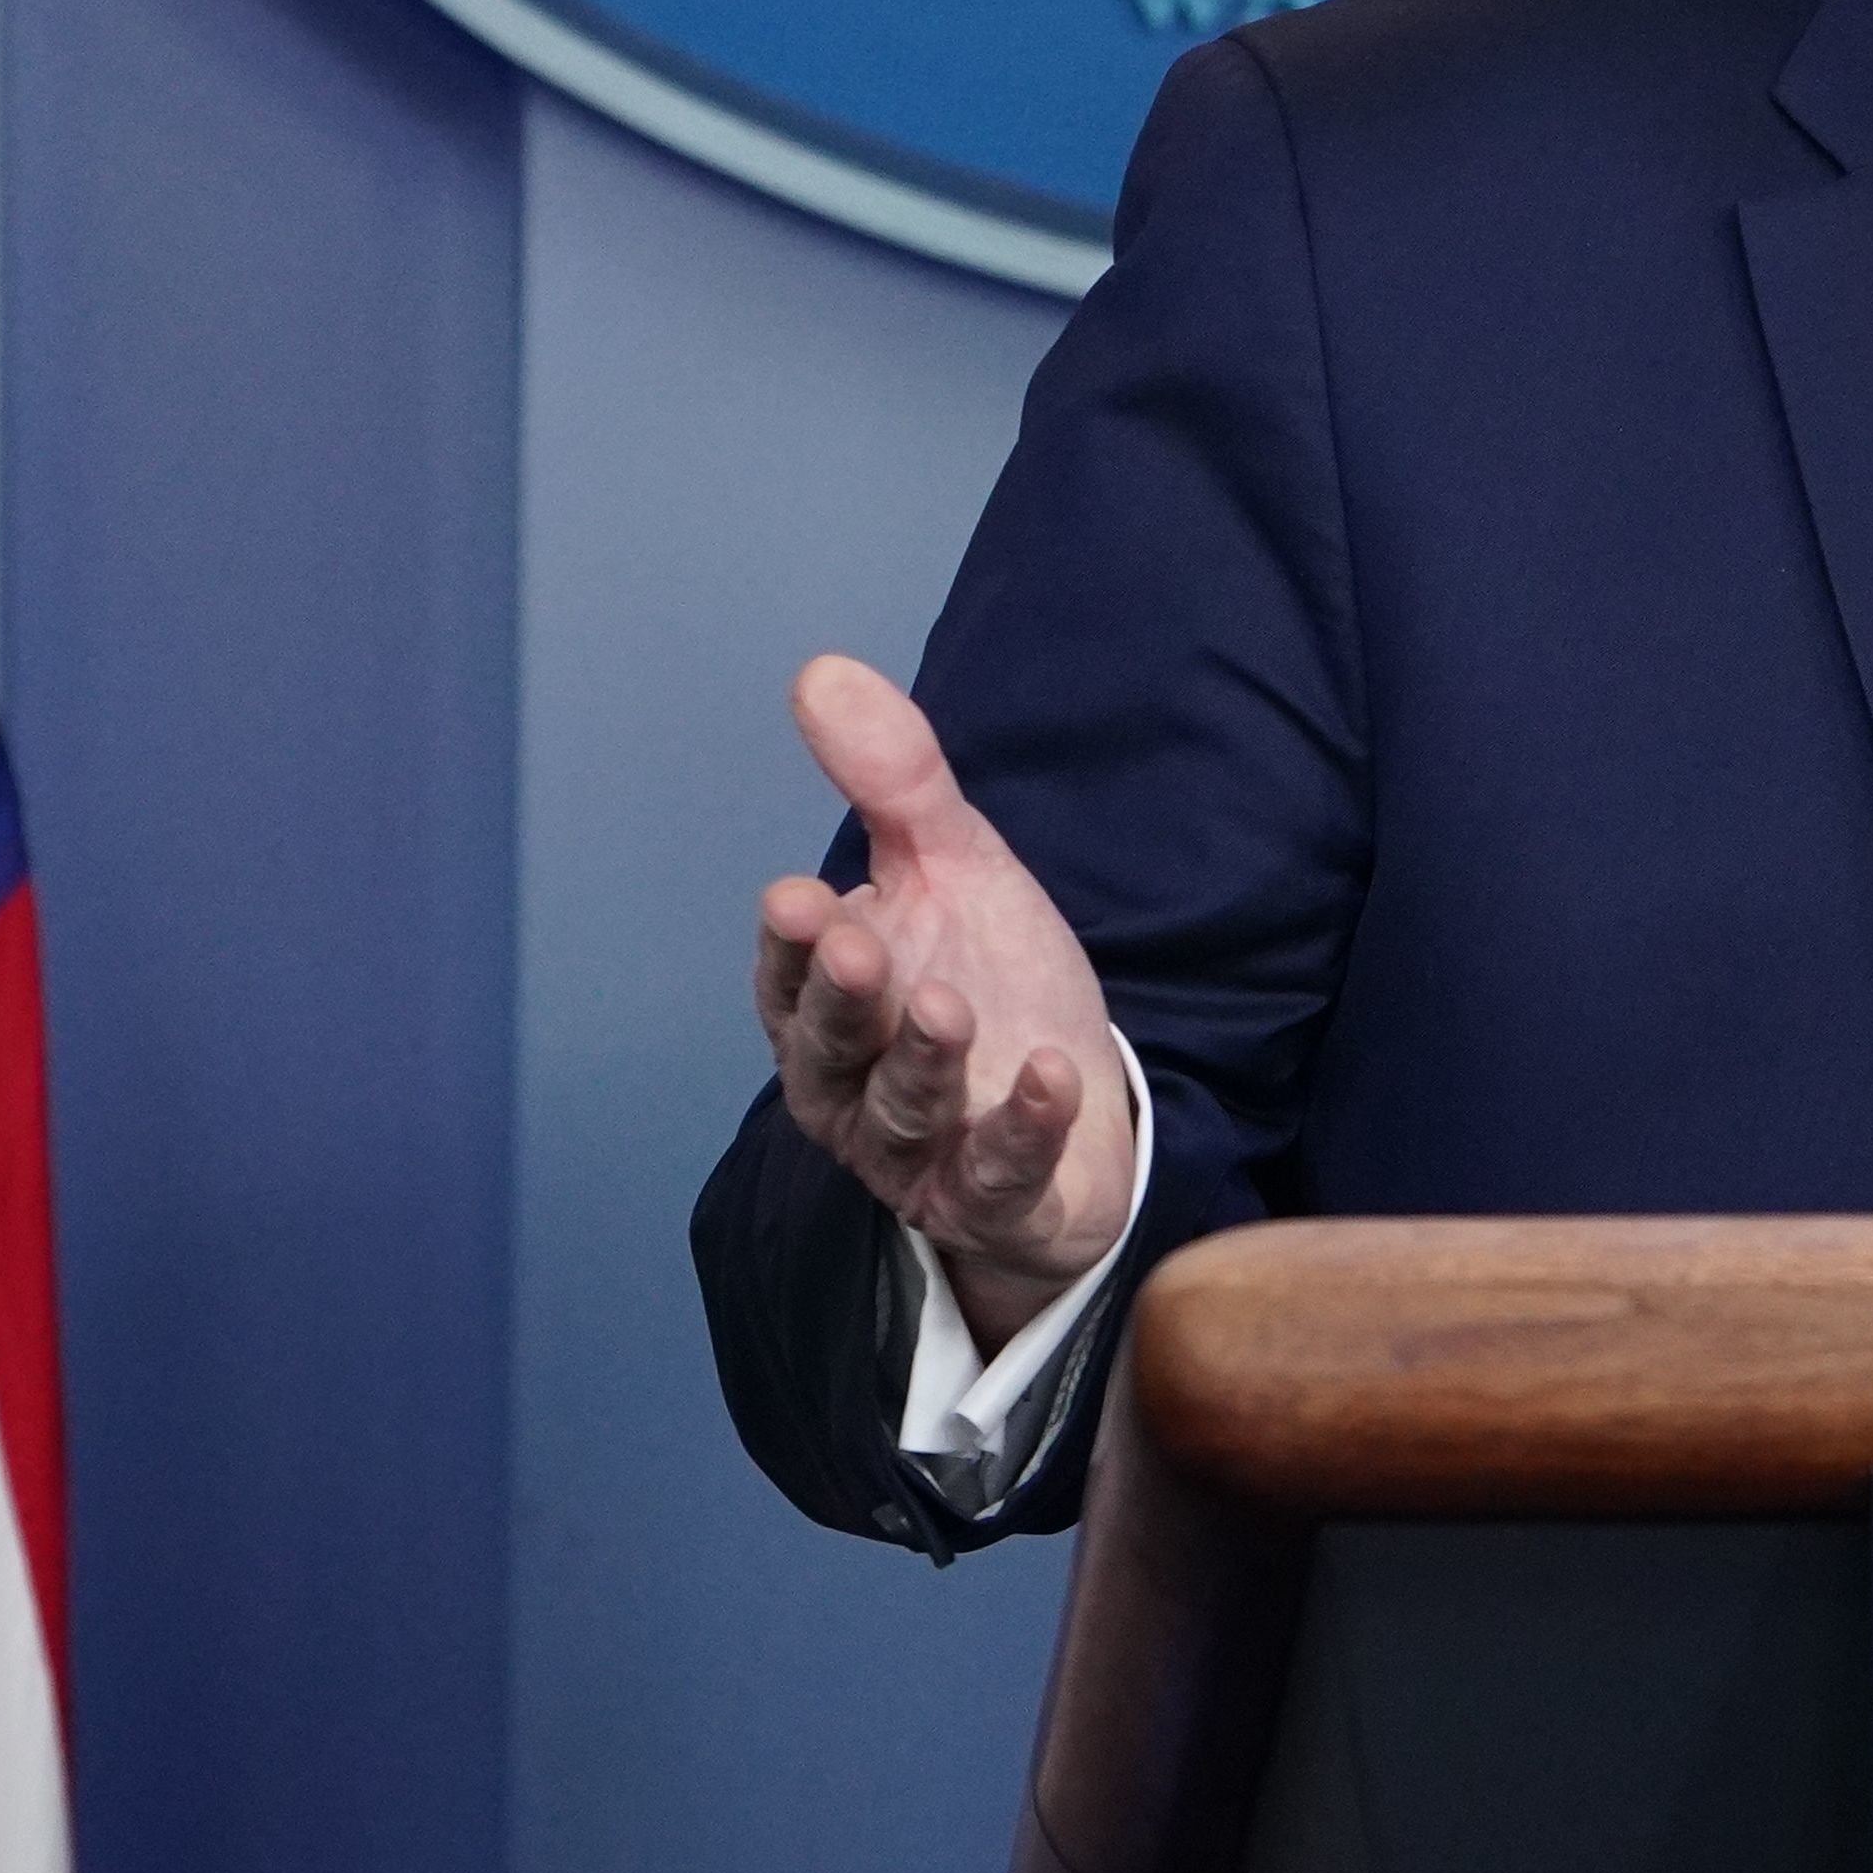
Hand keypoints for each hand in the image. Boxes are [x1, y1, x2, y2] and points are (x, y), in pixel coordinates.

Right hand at [753, 654, 1138, 1353]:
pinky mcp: (996, 1200)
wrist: (1080, 1109)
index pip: (792, 978)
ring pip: (904, 1117)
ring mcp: (923, 1154)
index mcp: (831, 1005)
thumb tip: (820, 671)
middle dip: (843, 1002)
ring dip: (924, 1066)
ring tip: (951, 1009)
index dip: (792, 946)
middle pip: (832, 1052)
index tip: (797, 896)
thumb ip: (893, 784)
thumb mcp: (952, 869)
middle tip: (860, 948)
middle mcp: (855, 1088)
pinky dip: (1022, 1129)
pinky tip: (1050, 1075)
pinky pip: (999, 1175)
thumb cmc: (992, 983)